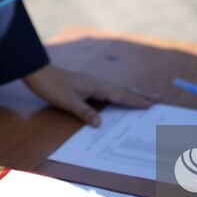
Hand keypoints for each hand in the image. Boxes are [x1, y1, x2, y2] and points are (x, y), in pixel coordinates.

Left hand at [23, 64, 155, 126]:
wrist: (39, 73)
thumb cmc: (52, 86)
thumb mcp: (67, 101)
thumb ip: (84, 112)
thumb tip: (100, 124)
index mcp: (97, 85)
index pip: (120, 95)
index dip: (135, 101)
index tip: (151, 105)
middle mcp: (98, 83)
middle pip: (124, 90)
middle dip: (141, 95)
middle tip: (158, 98)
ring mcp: (93, 83)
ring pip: (118, 90)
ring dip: (132, 94)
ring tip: (145, 97)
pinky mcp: (87, 86)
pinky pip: (109, 92)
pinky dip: (120, 95)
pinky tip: (120, 98)